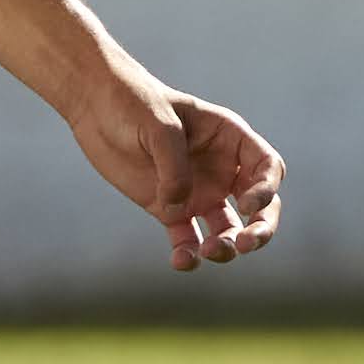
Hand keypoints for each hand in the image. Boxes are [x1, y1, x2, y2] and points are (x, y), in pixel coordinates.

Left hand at [67, 72, 285, 271]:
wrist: (96, 107)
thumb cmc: (133, 103)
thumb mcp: (158, 125)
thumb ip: (173, 165)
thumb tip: (178, 208)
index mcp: (229, 138)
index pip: (267, 167)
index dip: (266, 190)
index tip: (246, 206)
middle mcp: (221, 169)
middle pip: (259, 206)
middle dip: (260, 230)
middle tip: (245, 245)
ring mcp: (198, 191)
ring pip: (226, 230)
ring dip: (225, 247)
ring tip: (208, 252)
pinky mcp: (170, 210)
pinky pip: (188, 240)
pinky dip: (188, 255)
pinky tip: (179, 261)